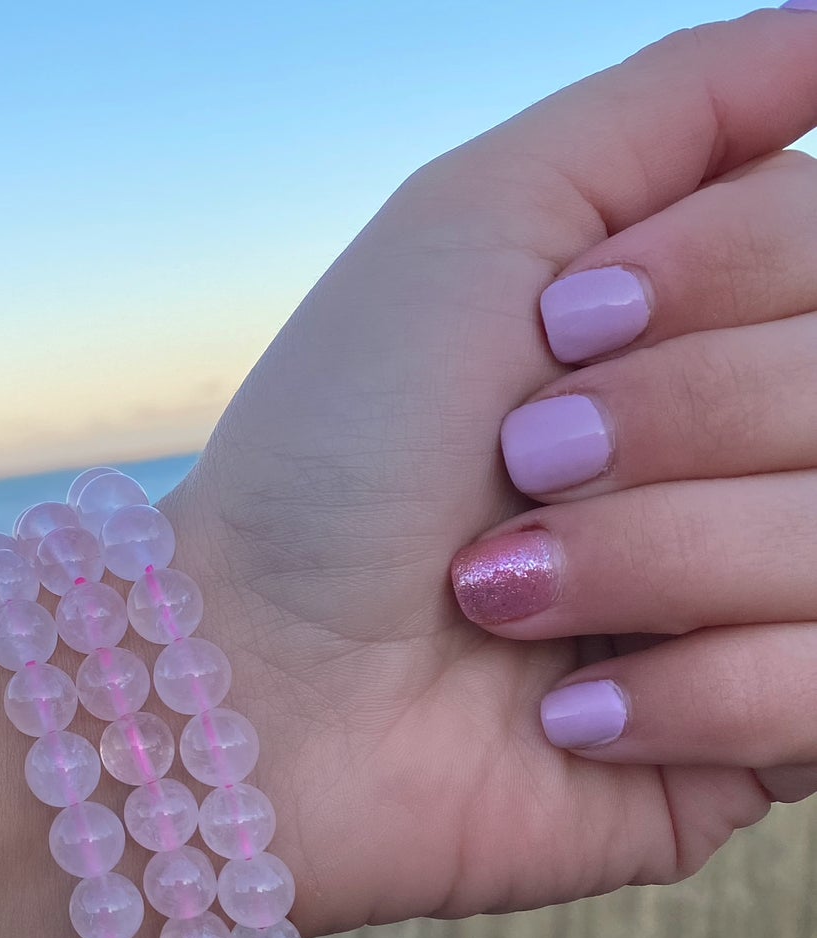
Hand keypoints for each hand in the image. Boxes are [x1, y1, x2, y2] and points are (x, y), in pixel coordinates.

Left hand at [166, 9, 816, 931]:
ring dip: (652, 560)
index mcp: (713, 333)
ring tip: (501, 599)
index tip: (561, 324)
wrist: (257, 676)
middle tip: (519, 465)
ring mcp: (761, 608)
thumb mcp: (478, 220)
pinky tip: (565, 714)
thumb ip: (676, 108)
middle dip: (675, 419)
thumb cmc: (341, 452)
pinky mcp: (756, 750)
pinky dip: (682, 695)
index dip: (720, 275)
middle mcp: (755, 462)